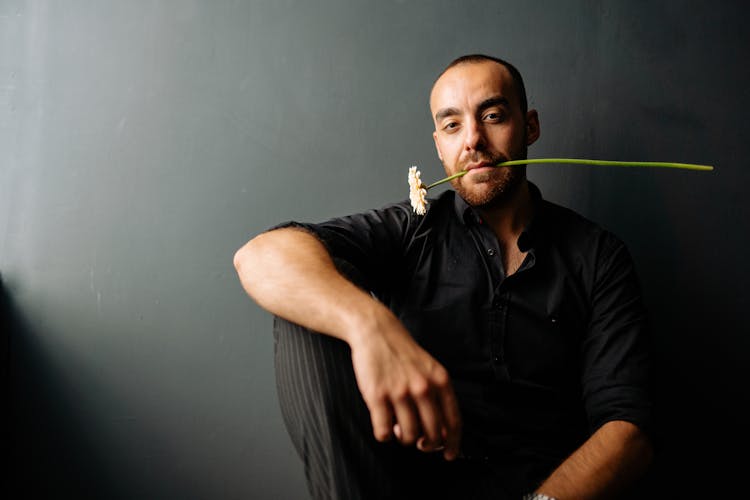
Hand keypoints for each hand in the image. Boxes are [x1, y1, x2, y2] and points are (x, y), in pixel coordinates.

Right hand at [349, 320, 461, 460]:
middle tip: (419, 442)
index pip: (454, 422)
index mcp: (440, 381)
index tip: (449, 455)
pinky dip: (384, 435)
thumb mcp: (430, 369)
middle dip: (426, 445)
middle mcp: (423, 388)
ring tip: (398, 426)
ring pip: (408, 437)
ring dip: (403, 438)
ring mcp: (399, 392)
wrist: (377, 331)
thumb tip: (444, 431)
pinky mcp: (377, 396)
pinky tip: (383, 424)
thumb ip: (439, 395)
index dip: (454, 444)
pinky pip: (383, 433)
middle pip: (433, 435)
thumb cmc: (403, 353)